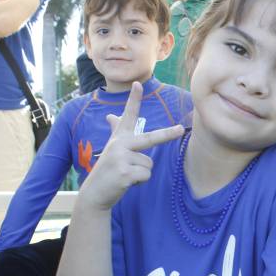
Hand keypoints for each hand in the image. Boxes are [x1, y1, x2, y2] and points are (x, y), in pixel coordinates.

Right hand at [79, 82, 183, 210]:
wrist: (95, 192)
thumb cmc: (108, 169)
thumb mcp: (112, 148)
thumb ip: (116, 131)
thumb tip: (111, 116)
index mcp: (119, 137)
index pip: (128, 115)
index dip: (133, 99)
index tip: (138, 84)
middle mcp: (119, 144)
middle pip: (150, 138)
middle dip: (168, 134)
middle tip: (180, 129)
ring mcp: (121, 158)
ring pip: (149, 164)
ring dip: (142, 172)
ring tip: (127, 174)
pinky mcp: (124, 172)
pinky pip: (146, 175)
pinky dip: (140, 181)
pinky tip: (126, 182)